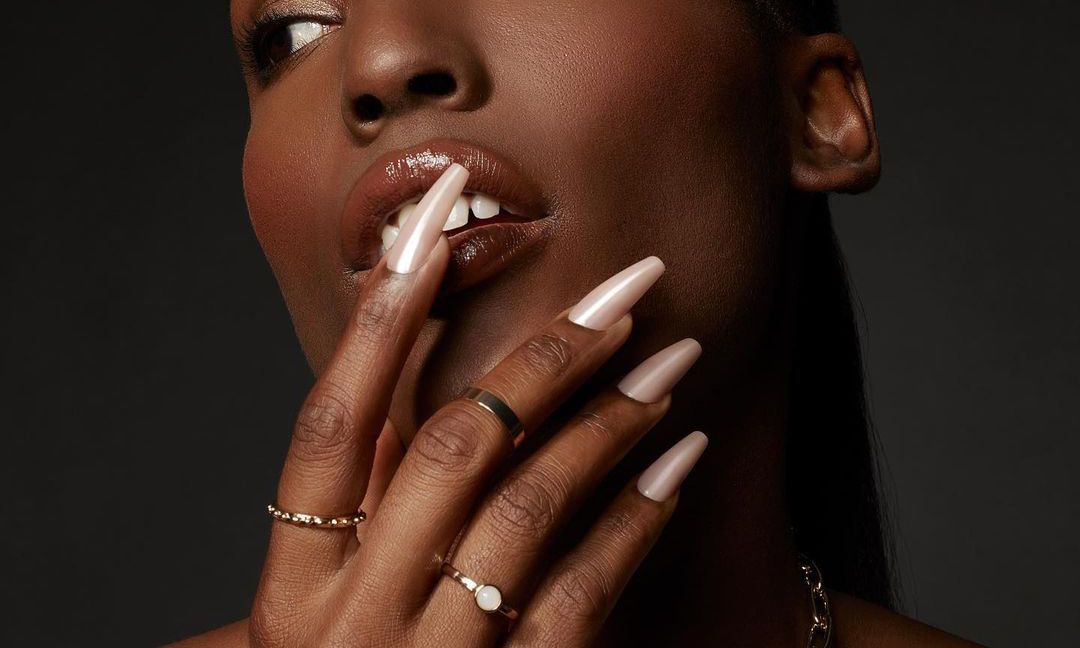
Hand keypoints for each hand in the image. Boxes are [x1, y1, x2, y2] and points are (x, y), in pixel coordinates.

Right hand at [246, 164, 706, 646]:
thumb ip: (361, 511)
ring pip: (527, 509)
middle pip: (451, 446)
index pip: (330, 419)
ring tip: (669, 359)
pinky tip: (675, 463)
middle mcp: (353, 618)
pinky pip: (581, 598)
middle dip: (546, 353)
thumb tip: (410, 377)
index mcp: (294, 587)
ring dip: (608, 422)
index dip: (381, 314)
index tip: (442, 218)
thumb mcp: (326, 611)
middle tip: (625, 287)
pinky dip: (633, 522)